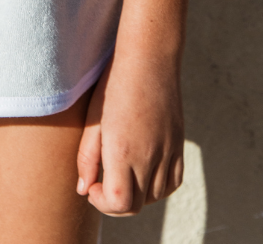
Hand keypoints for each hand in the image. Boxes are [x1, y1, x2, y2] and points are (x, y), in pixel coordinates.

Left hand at [75, 52, 184, 215]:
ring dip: (135, 194)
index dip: (101, 203)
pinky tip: (143, 172)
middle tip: (101, 184)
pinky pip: (172, 183)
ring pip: (153, 197)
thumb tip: (83, 189)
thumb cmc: (114, 84)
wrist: (149, 58)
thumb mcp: (93, 119)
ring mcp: (168, 152)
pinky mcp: (178, 145)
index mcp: (123, 151)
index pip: (119, 204)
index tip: (92, 186)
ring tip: (120, 173)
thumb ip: (87, 158)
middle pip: (135, 205)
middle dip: (114, 202)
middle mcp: (149, 156)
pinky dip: (157, 187)